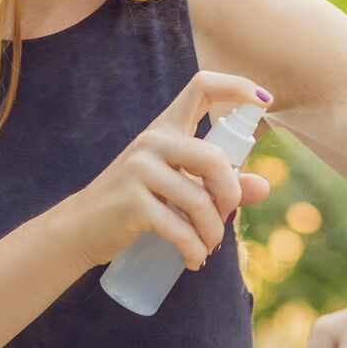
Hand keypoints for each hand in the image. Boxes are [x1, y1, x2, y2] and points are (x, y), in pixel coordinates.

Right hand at [64, 70, 272, 271]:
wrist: (82, 227)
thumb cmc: (136, 203)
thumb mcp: (178, 187)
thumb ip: (219, 184)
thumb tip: (264, 187)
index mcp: (166, 128)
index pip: (202, 87)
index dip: (237, 87)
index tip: (264, 101)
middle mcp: (153, 141)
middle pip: (214, 158)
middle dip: (231, 194)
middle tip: (226, 217)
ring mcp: (140, 170)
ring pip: (200, 200)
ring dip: (213, 232)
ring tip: (208, 248)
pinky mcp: (133, 202)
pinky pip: (180, 228)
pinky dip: (194, 250)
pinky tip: (194, 260)